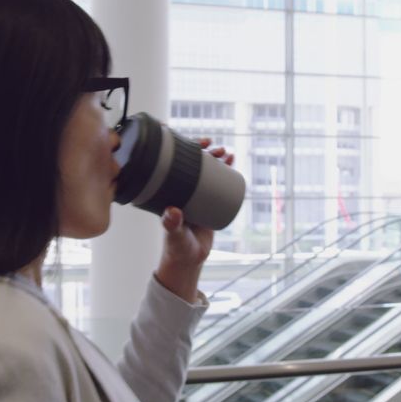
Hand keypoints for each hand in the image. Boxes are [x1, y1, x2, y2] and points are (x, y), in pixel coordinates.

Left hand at [154, 138, 234, 302]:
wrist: (189, 260)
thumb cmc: (177, 247)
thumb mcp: (175, 235)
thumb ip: (172, 225)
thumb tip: (172, 211)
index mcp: (167, 190)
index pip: (173, 163)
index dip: (183, 148)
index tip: (197, 142)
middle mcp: (180, 189)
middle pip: (192, 163)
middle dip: (205, 151)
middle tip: (216, 148)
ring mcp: (194, 194)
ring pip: (207, 170)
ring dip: (217, 158)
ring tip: (228, 154)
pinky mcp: (207, 202)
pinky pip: (216, 182)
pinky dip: (225, 171)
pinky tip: (232, 162)